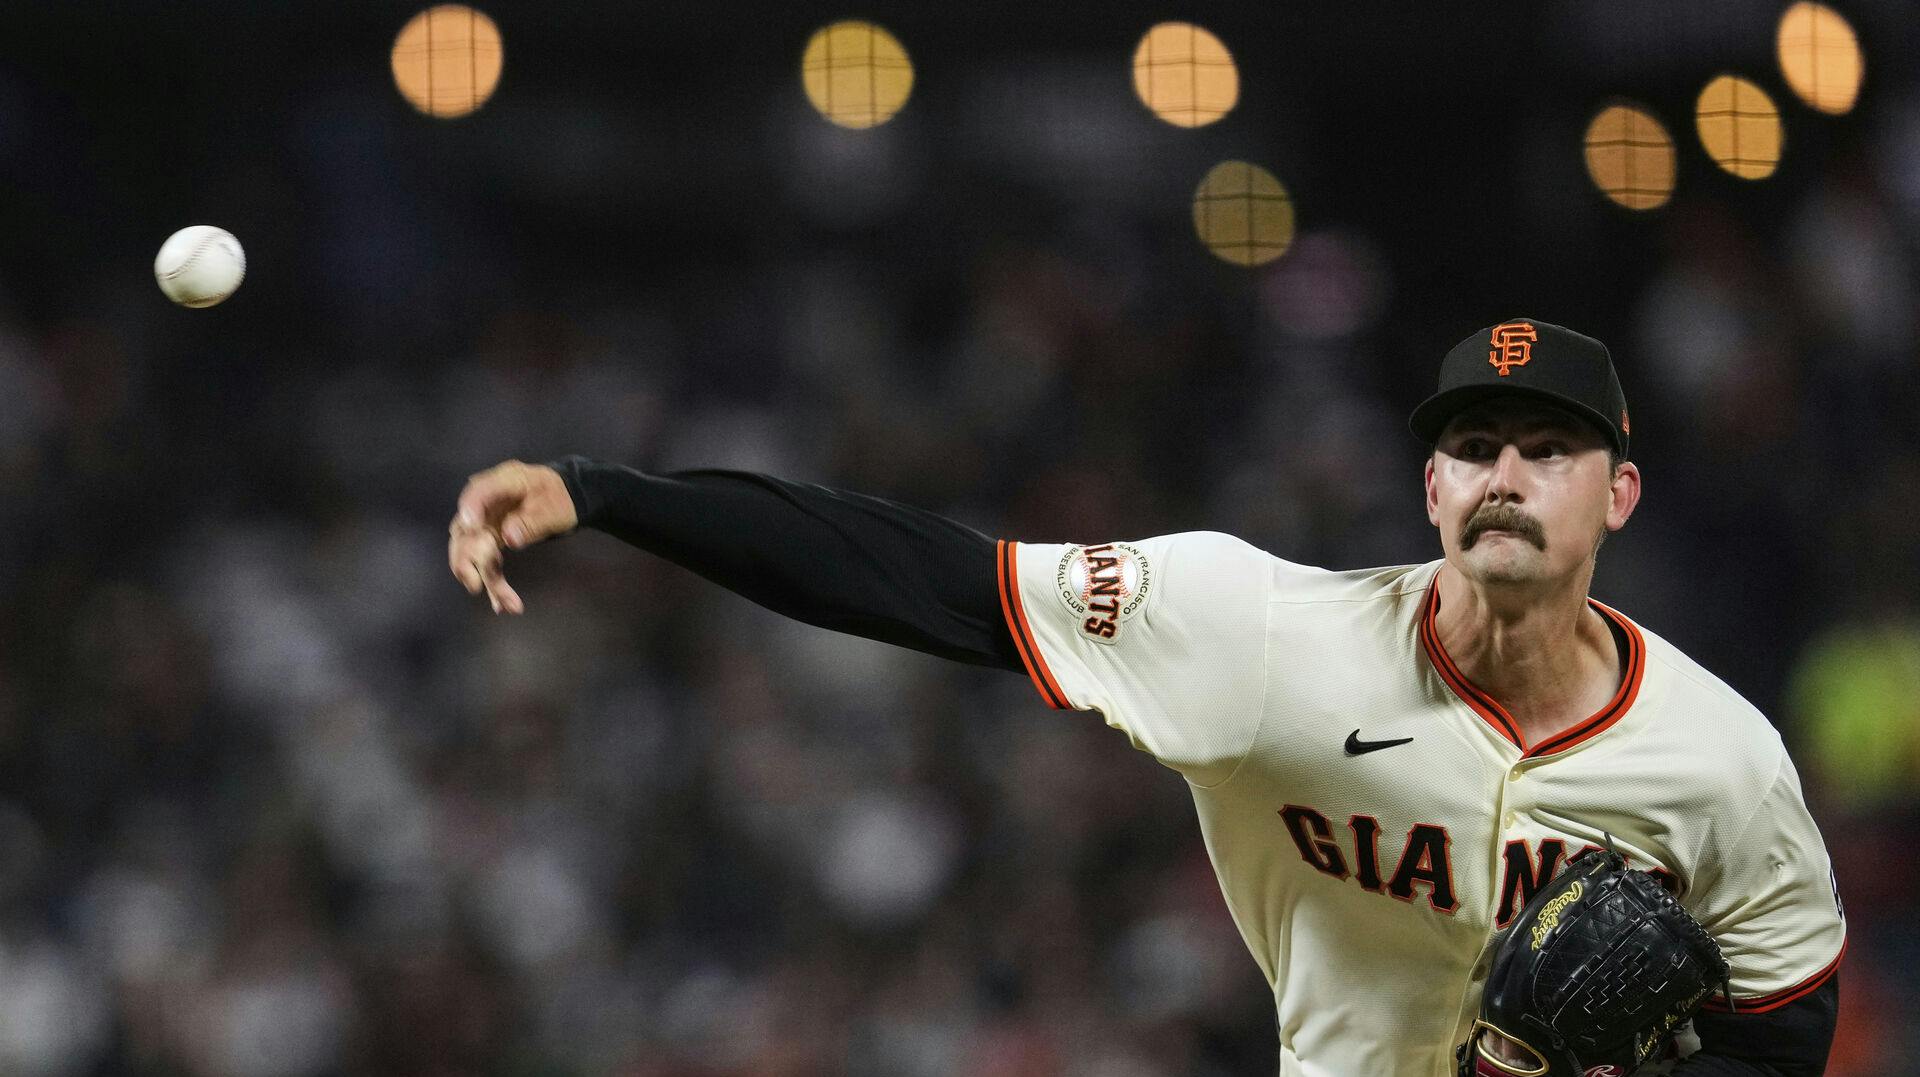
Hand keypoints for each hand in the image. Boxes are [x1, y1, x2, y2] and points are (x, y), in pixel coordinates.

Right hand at [447, 460, 578, 613]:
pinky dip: (491, 581)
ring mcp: (485, 520)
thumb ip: (532, 522)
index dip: (471, 508)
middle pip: (466, 528)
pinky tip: (501, 604)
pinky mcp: (488, 537)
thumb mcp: (555, 508)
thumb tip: (508, 538)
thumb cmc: (561, 497)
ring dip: (484, 578)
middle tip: (476, 585)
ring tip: (505, 604)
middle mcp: (486, 501)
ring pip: (470, 550)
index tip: (469, 527)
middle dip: (467, 559)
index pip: (479, 491)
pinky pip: (484, 560)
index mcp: (504, 481)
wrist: (565, 498)